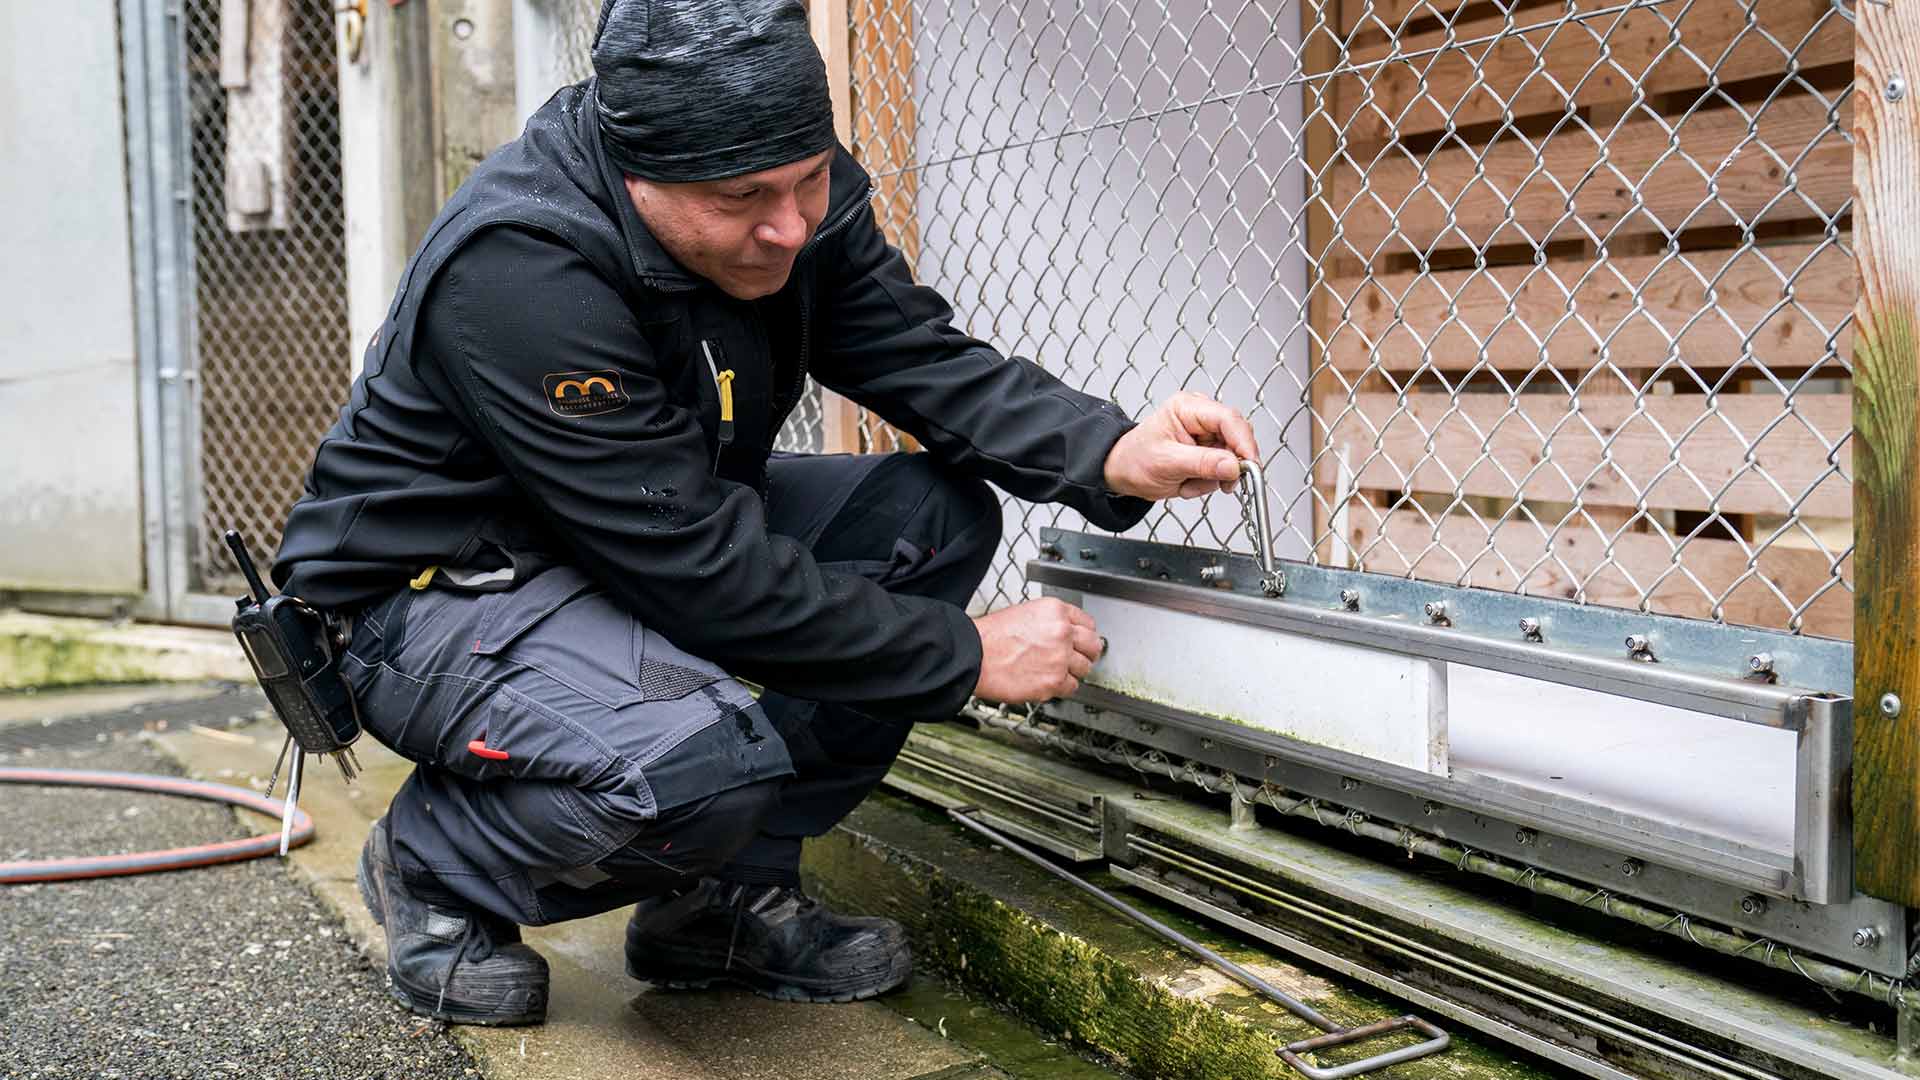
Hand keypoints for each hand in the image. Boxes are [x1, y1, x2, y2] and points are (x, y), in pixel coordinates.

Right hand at [971, 598, 1103, 703]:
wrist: (974, 655)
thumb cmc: (991, 637)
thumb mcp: (1025, 613)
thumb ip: (1050, 622)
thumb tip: (1064, 634)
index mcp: (1055, 612)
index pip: (1088, 623)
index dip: (1084, 635)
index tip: (1082, 642)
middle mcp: (1062, 633)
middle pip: (1093, 645)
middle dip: (1086, 653)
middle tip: (1078, 658)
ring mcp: (1060, 658)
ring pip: (1084, 669)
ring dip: (1072, 672)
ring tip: (1055, 671)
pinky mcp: (1054, 682)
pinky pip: (1072, 687)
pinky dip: (1061, 687)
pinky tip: (1047, 682)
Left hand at [1103, 391, 1259, 500]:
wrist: (1123, 471)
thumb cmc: (1135, 460)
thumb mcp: (1167, 463)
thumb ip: (1202, 464)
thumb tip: (1233, 465)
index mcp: (1188, 408)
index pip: (1228, 419)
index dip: (1244, 442)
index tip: (1251, 465)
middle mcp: (1201, 416)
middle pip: (1236, 437)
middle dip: (1227, 465)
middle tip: (1219, 483)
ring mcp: (1206, 434)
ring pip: (1232, 457)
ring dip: (1212, 478)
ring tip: (1187, 481)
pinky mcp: (1208, 450)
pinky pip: (1223, 469)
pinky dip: (1208, 482)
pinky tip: (1189, 481)